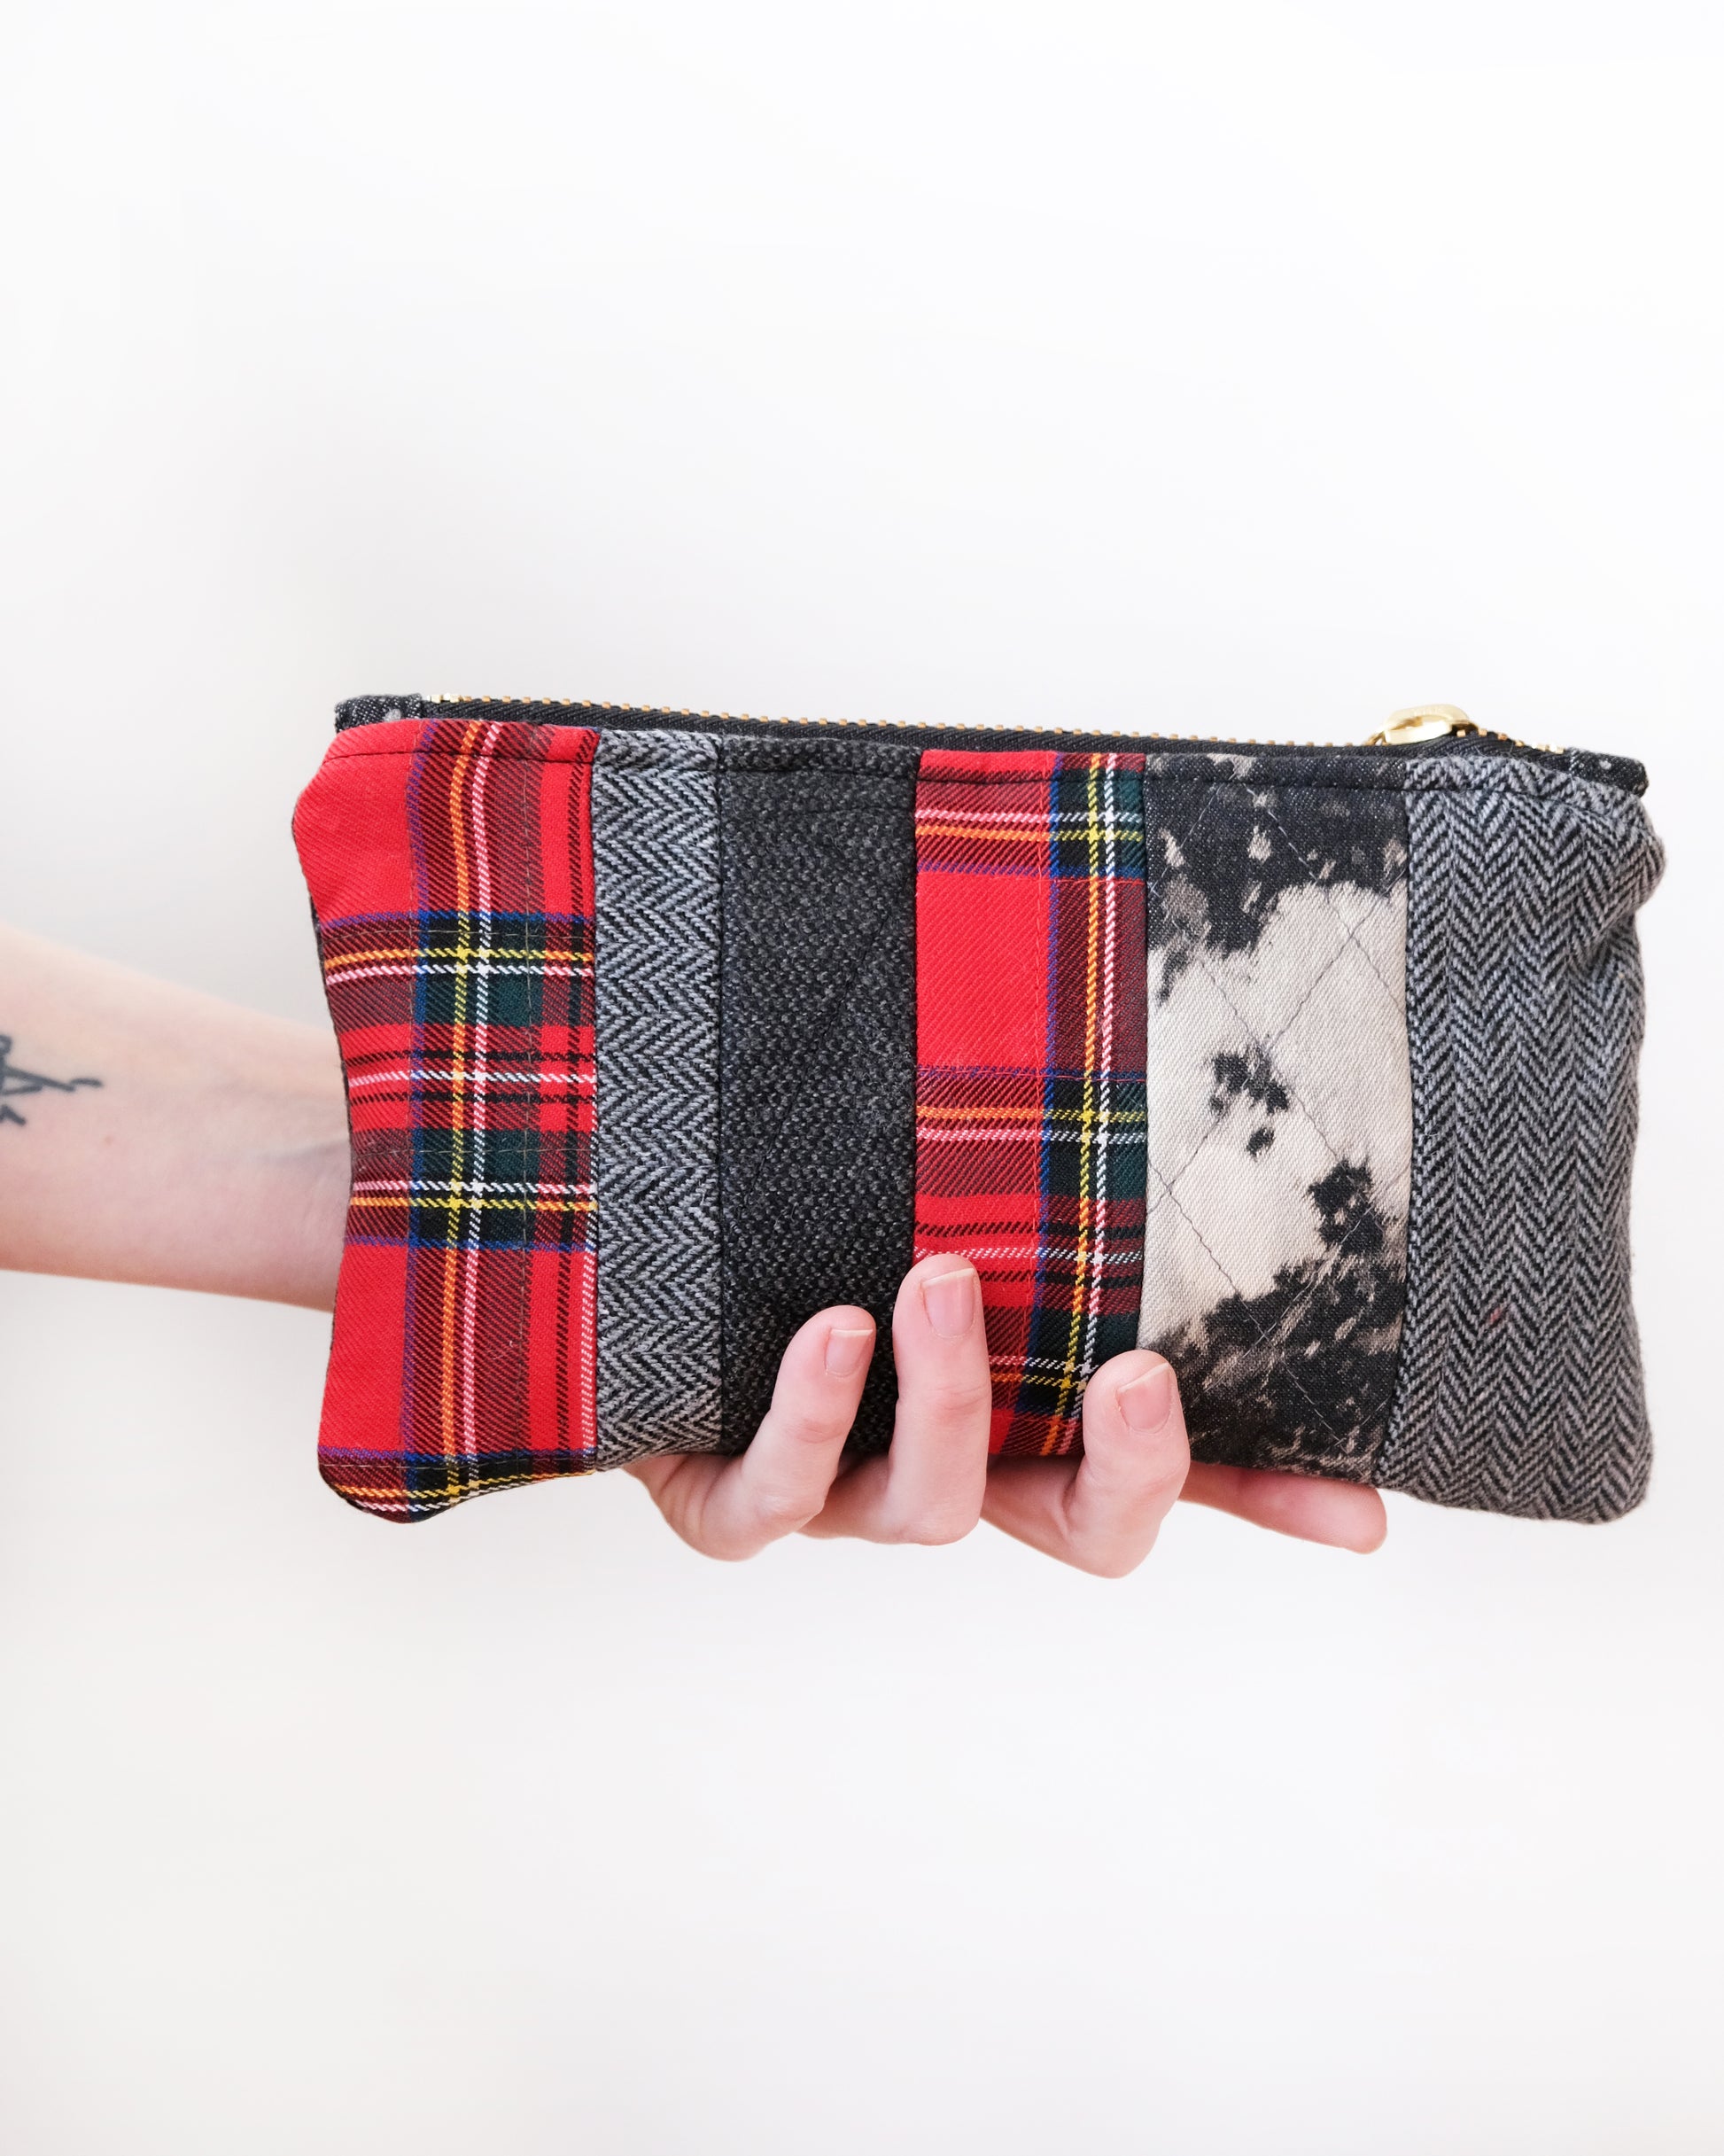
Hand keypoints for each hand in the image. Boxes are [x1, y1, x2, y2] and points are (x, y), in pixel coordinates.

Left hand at [628, 1253, 1386, 1574]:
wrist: (636, 1285)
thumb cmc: (824, 1241)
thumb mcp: (965, 1229)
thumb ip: (1065, 1210)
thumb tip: (1176, 1101)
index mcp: (1023, 1429)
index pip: (1174, 1477)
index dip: (1263, 1507)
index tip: (1361, 1517)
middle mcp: (951, 1477)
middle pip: (1075, 1531)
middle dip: (1124, 1469)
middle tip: (1137, 1369)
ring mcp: (844, 1497)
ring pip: (925, 1510)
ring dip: (950, 1398)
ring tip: (943, 1280)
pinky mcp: (729, 1500)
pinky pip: (774, 1497)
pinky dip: (810, 1418)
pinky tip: (832, 1331)